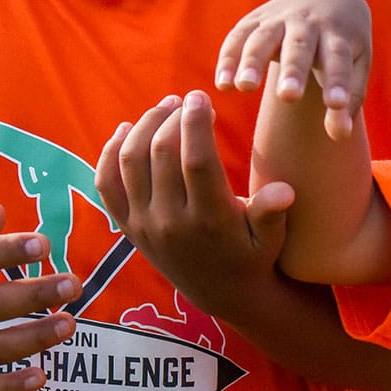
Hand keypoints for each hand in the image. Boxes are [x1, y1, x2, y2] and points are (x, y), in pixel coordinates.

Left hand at [93, 92, 295, 314]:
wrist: (223, 294)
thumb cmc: (254, 256)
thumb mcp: (272, 239)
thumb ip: (272, 212)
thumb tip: (285, 191)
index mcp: (210, 220)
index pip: (196, 162)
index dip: (196, 124)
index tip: (201, 96)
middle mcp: (171, 222)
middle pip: (161, 154)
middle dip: (173, 117)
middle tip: (187, 100)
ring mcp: (144, 225)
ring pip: (130, 161)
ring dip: (145, 126)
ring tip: (166, 108)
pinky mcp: (128, 227)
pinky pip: (106, 184)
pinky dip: (109, 152)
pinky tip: (126, 129)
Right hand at [216, 0, 371, 138]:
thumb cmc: (344, 46)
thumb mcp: (356, 67)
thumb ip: (347, 101)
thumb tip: (339, 135)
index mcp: (338, 35)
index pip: (339, 58)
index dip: (338, 82)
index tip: (336, 106)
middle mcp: (309, 23)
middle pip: (300, 46)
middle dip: (293, 70)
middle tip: (288, 97)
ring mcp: (280, 18)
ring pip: (264, 37)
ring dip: (252, 61)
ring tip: (244, 88)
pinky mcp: (255, 19)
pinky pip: (238, 36)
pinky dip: (228, 59)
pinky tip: (222, 85)